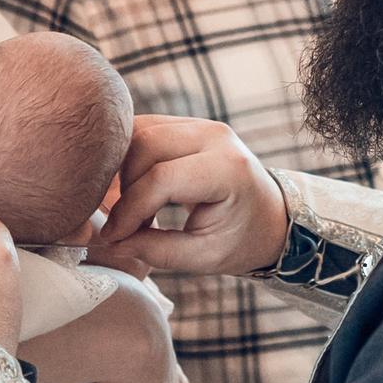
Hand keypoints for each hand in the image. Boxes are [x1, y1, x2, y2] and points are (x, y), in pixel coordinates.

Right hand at [92, 116, 289, 278]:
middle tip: (122, 222)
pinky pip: (145, 129)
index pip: (162, 179)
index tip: (113, 236)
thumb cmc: (242, 239)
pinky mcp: (188, 124)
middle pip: (145, 145)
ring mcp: (202, 125)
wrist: (270, 215)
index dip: (130, 209)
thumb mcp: (205, 257)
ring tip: (126, 206)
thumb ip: (158, 251)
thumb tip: (112, 243)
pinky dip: (128, 156)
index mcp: (228, 170)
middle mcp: (215, 137)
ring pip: (140, 131)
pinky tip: (129, 188)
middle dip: (123, 186)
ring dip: (122, 169)